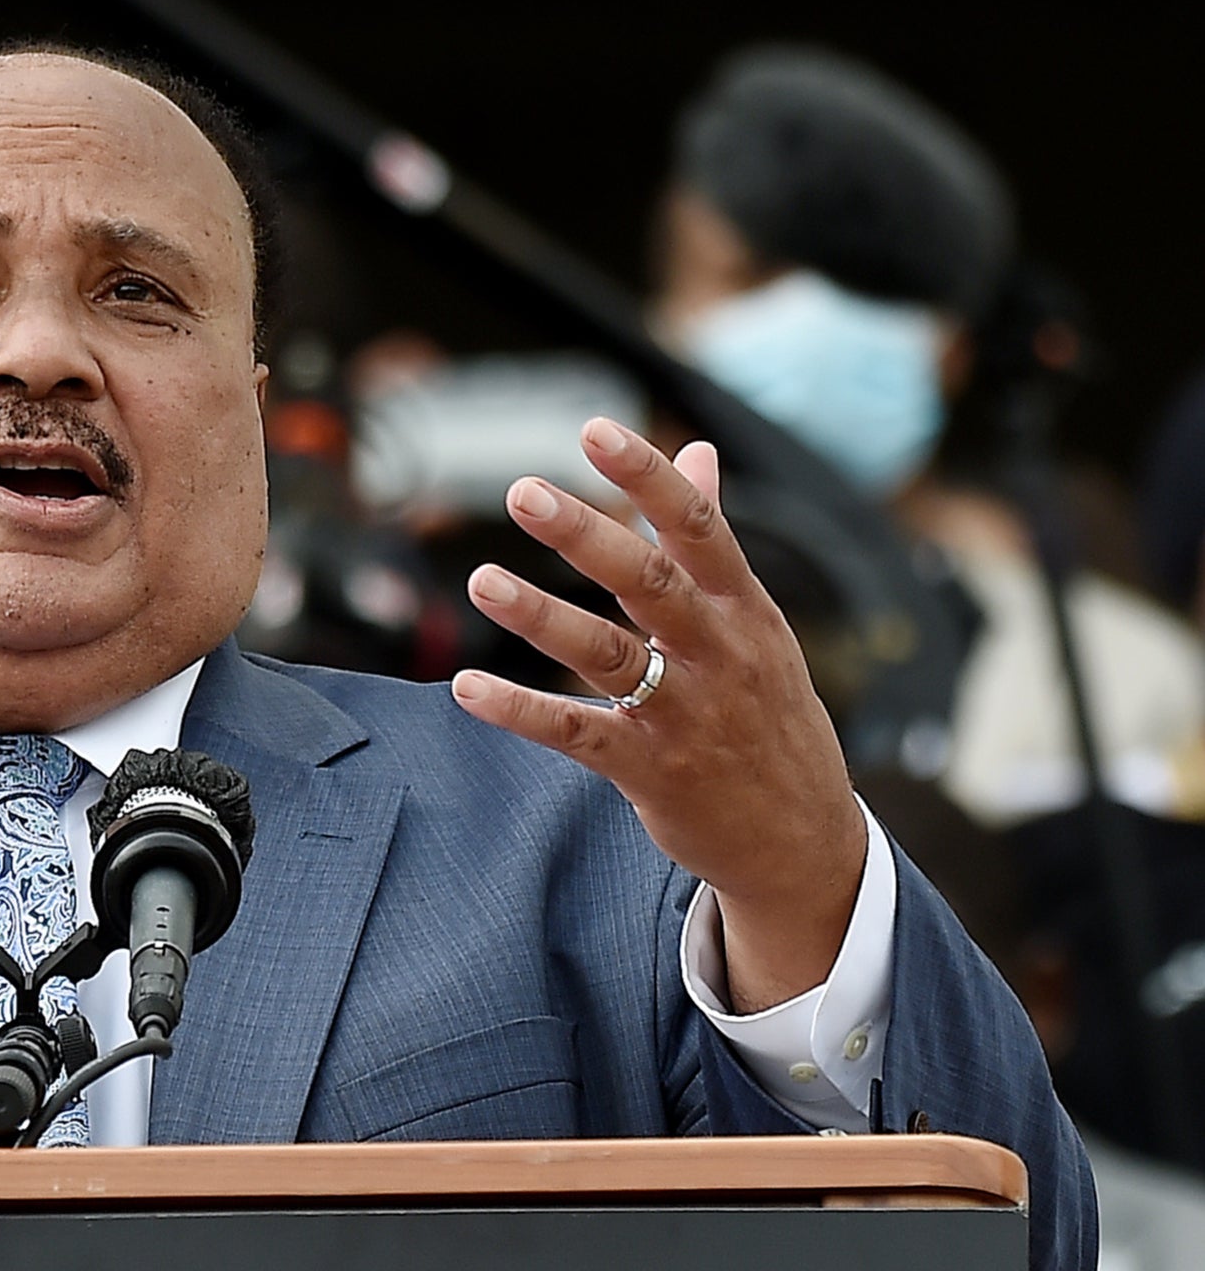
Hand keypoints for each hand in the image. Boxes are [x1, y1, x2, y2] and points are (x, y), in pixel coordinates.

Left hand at [452, 419, 865, 1011]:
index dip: (648, 477)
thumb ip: (712, 542)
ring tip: (480, 580)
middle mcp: (720, 656)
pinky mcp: (651, 771)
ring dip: (540, 616)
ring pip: (607, 656)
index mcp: (746, 610)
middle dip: (585, 535)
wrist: (803, 842)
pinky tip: (466, 687)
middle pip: (648, 583)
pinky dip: (521, 710)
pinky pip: (576, 735)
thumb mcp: (758, 624)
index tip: (595, 429)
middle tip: (521, 491)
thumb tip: (701, 452)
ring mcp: (686, 715)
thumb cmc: (769, 714)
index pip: (699, 529)